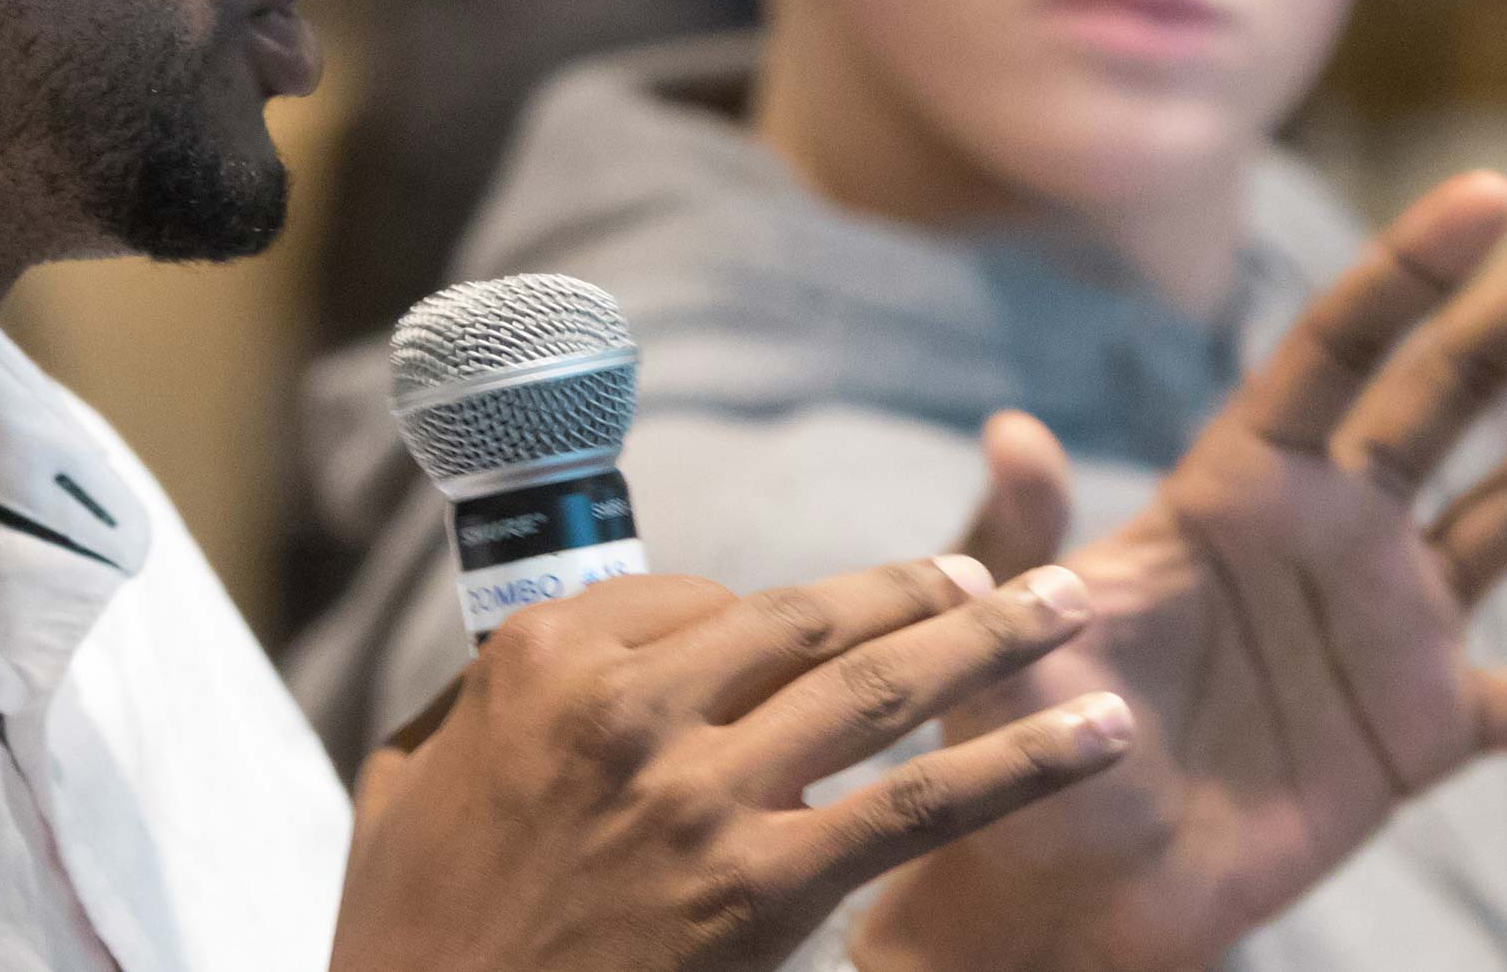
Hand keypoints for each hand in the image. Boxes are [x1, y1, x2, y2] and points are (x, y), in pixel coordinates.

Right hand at [335, 554, 1137, 971]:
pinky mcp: (760, 886)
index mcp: (542, 659)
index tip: (818, 625)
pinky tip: (1099, 733)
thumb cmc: (408, 927)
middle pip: (803, 620)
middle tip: (985, 579)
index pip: (696, 598)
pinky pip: (918, 805)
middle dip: (913, 591)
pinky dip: (1022, 763)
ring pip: (877, 684)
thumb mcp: (410, 775)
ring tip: (1065, 609)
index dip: (768, 614)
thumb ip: (479, 699)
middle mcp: (627, 706)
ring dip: (990, 639)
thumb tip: (544, 663)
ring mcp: (698, 795)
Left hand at [855, 174, 1506, 971]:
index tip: (1487, 194)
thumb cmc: (1017, 747)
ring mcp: (1390, 624)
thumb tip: (1011, 433)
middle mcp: (1330, 531)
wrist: (1070, 885)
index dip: (1405, 276)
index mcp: (1234, 490)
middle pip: (1454, 391)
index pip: (1334, 355)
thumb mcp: (1008, 643)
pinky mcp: (1425, 730)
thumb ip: (1021, 547)